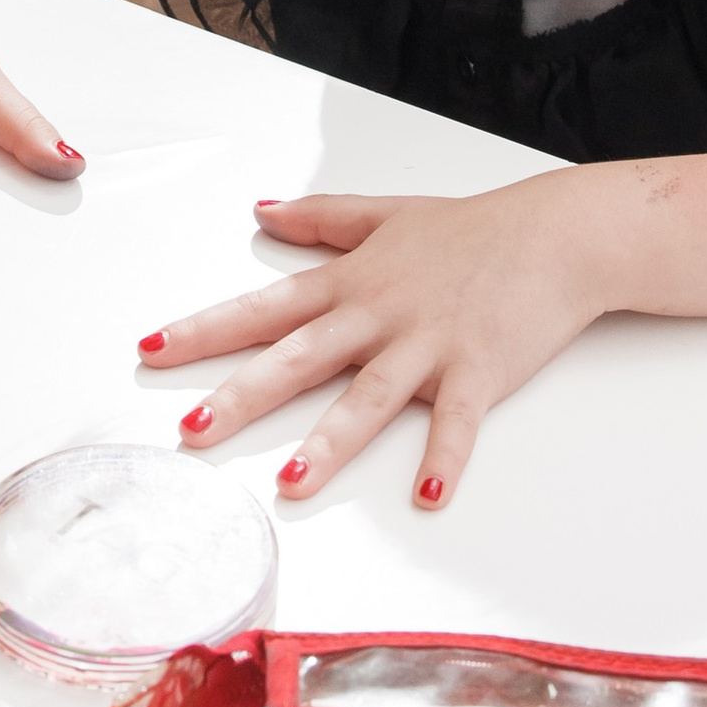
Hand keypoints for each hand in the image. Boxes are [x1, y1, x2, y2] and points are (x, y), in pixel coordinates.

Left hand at [141, 183, 597, 508]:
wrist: (556, 234)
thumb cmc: (473, 228)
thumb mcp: (386, 213)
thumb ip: (320, 218)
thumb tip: (262, 212)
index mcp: (351, 283)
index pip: (264, 309)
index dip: (205, 331)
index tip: (151, 350)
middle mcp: (379, 316)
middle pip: (299, 358)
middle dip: (243, 395)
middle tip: (192, 429)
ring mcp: (428, 346)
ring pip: (368, 399)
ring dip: (330, 443)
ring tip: (291, 485)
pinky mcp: (479, 371)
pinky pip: (458, 422)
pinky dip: (445, 458)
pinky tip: (428, 495)